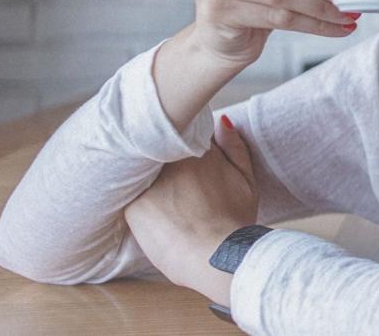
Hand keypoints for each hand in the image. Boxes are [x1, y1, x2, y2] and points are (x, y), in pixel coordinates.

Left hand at [124, 115, 258, 306]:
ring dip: (150, 183)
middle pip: (160, 151)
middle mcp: (170, 159)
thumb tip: (223, 120)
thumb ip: (235, 146)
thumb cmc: (235, 221)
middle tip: (180, 187)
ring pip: (143, 175)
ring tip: (167, 205)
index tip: (191, 161)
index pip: (185, 134)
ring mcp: (149, 181)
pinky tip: (155, 220)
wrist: (216, 257)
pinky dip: (141, 207)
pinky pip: (132, 199)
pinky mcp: (133, 206)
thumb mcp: (246, 180)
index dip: (187, 146)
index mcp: (198, 148)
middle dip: (166, 162)